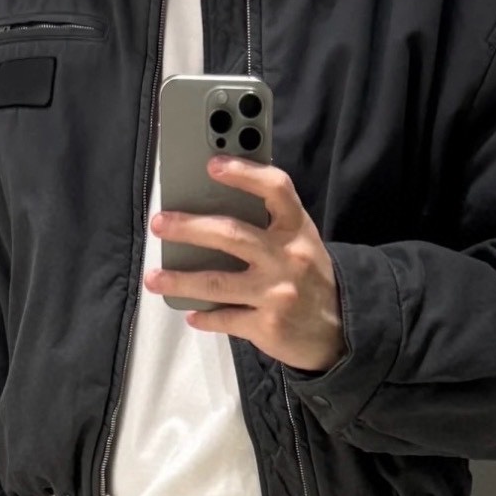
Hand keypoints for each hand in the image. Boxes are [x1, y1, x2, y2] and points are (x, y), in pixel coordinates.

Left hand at [146, 158, 345, 372]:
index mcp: (298, 229)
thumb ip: (269, 224)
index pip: (275, 189)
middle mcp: (288, 258)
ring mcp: (277, 294)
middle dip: (189, 227)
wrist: (341, 330)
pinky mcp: (267, 326)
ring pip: (217, 283)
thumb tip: (212, 207)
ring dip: (180, 280)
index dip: (244, 173)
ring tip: (154, 277)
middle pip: (231, 234)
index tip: (212, 165)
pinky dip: (204, 316)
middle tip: (160, 223)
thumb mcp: (301, 243)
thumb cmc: (309, 277)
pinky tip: (191, 313)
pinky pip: (225, 318)